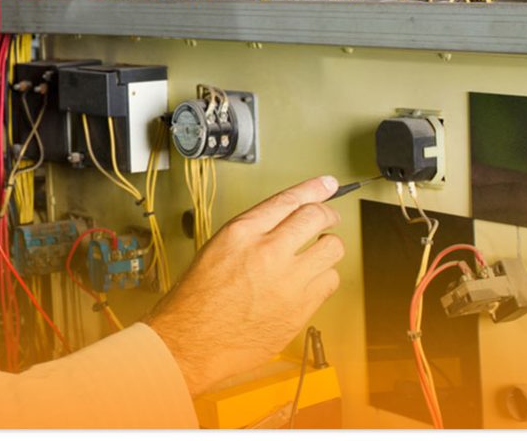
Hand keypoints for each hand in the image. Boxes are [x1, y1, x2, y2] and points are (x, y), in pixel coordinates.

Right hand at [145, 176, 343, 394]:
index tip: (327, 185)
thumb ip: (253, 232)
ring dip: (328, 246)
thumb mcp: (218, 248)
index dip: (314, 189)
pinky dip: (324, 277)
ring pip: (332, 248)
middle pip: (317, 217)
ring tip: (318, 252)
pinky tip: (311, 280)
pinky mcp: (300, 308)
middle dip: (327, 214)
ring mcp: (288, 281)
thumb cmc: (198, 299)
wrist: (194, 340)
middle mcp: (267, 252)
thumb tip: (285, 221)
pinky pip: (330, 281)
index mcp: (242, 233)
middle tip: (327, 219)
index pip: (288, 200)